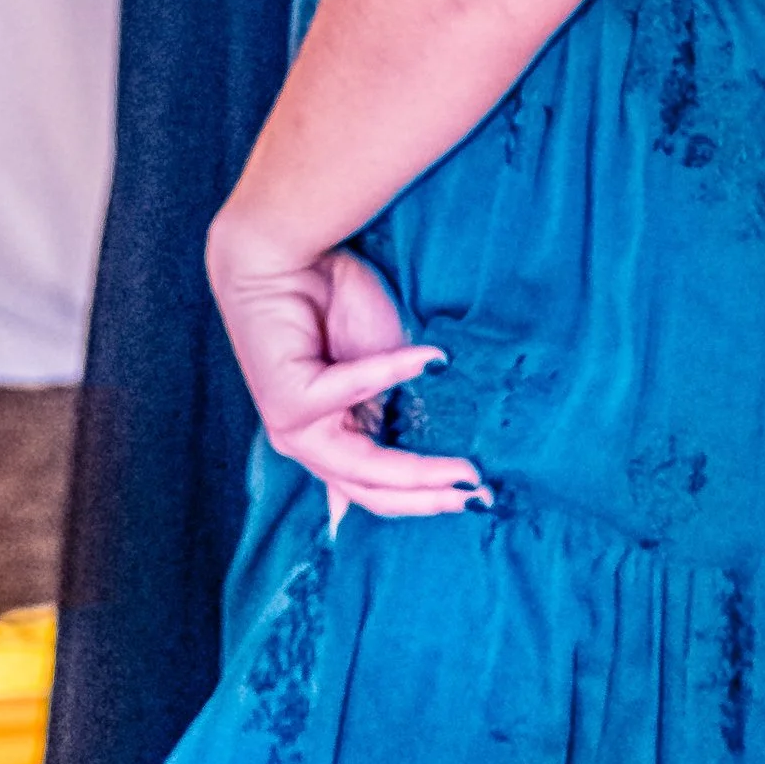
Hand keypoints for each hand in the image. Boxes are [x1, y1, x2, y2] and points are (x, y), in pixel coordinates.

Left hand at [204, 216, 482, 521]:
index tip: (475, 502)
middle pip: (375, 492)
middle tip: (481, 494)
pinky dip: (396, 372)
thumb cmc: (333, 306)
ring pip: (364, 469)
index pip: (378, 492)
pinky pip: (354, 392)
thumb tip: (433, 448)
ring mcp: (295, 429)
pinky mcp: (289, 401)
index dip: (425, 503)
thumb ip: (395, 407)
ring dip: (421, 470)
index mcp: (331, 441)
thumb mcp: (379, 365)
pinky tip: (434, 359)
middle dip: (432, 497)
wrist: (283, 260)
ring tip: (468, 466)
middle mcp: (309, 445)